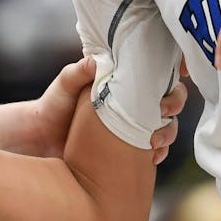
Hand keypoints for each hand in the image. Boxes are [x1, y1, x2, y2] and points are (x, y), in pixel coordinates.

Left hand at [31, 56, 189, 164]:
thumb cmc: (53, 105)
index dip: (172, 75)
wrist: (41, 139)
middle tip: (163, 111)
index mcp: (122, 82)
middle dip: (173, 104)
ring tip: (154, 141)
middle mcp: (132, 103)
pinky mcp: (129, 149)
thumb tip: (96, 62)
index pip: (155, 74)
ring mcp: (133, 126)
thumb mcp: (64, 84)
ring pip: (166, 126)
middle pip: (168, 100)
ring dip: (168, 132)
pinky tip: (153, 158)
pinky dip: (158, 153)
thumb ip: (78, 72)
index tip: (178, 77)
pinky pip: (154, 150)